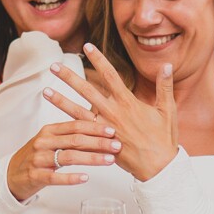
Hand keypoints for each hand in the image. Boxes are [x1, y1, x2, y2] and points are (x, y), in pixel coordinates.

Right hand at [5, 117, 120, 201]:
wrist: (11, 175)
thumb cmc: (38, 157)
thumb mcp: (51, 142)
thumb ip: (71, 137)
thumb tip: (99, 132)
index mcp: (49, 130)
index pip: (75, 126)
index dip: (95, 127)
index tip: (112, 130)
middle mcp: (43, 142)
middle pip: (75, 140)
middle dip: (99, 142)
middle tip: (117, 145)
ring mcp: (38, 159)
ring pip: (69, 157)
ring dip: (91, 158)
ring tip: (109, 161)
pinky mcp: (35, 176)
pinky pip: (55, 177)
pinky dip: (71, 178)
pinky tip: (86, 178)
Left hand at [46, 42, 179, 182]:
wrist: (159, 167)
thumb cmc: (164, 139)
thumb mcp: (167, 109)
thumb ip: (164, 86)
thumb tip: (167, 65)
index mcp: (129, 102)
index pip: (110, 75)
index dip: (98, 59)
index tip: (87, 46)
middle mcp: (113, 113)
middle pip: (87, 90)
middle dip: (69, 77)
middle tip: (54, 66)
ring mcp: (104, 128)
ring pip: (78, 111)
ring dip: (60, 100)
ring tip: (45, 91)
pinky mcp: (100, 143)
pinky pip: (80, 131)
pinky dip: (67, 124)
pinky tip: (55, 120)